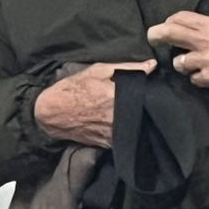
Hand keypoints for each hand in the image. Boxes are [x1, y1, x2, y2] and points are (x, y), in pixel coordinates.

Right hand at [33, 60, 156, 147]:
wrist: (50, 113)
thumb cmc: (74, 89)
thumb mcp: (98, 71)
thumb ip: (127, 67)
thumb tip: (153, 65)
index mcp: (117, 97)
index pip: (148, 96)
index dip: (155, 93)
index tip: (157, 90)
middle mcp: (117, 117)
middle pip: (145, 113)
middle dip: (148, 107)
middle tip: (149, 101)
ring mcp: (113, 133)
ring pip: (137, 127)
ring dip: (139, 120)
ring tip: (137, 113)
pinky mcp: (108, 144)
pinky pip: (125, 137)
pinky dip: (128, 131)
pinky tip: (126, 124)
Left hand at [147, 12, 208, 97]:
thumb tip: (190, 31)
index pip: (179, 17)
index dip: (168, 22)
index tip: (166, 27)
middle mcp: (207, 40)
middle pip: (169, 33)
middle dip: (156, 36)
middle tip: (154, 39)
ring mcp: (207, 61)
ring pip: (178, 62)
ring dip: (185, 65)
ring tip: (199, 65)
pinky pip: (194, 79)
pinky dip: (200, 79)